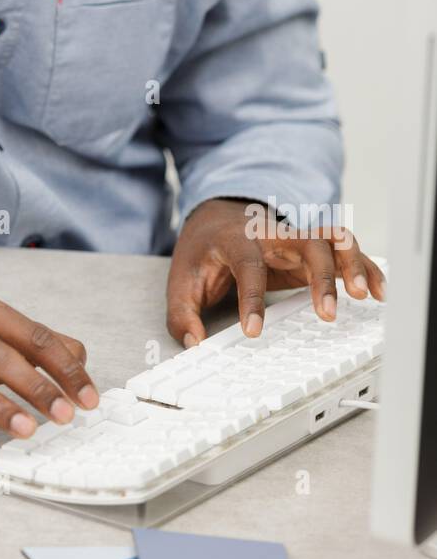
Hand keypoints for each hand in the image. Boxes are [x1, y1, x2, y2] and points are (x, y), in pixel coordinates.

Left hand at [166, 197, 385, 346]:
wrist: (217, 215)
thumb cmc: (204, 249)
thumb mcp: (181, 279)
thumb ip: (182, 314)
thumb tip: (194, 342)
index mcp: (236, 240)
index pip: (247, 265)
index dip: (251, 299)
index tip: (255, 331)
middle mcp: (271, 233)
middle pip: (305, 242)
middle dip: (321, 276)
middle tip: (327, 313)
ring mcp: (295, 237)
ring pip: (332, 239)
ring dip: (352, 264)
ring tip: (364, 295)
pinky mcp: (310, 247)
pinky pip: (344, 249)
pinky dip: (365, 266)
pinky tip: (378, 290)